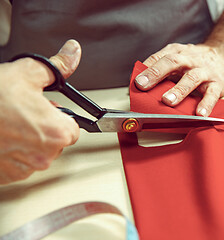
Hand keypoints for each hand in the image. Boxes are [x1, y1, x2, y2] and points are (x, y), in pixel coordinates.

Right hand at [0, 39, 80, 183]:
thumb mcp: (25, 74)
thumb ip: (56, 67)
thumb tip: (72, 53)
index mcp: (57, 133)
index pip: (73, 128)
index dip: (59, 115)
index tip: (46, 109)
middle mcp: (44, 156)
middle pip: (55, 141)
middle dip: (43, 126)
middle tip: (23, 113)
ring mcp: (24, 169)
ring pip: (36, 153)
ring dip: (27, 140)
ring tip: (7, 123)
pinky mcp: (6, 177)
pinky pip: (18, 164)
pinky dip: (11, 152)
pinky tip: (0, 137)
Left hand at [135, 43, 223, 116]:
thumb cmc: (196, 61)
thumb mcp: (178, 59)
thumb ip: (160, 72)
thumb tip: (134, 91)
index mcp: (177, 53)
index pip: (159, 58)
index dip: (146, 69)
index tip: (136, 82)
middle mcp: (190, 59)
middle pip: (172, 62)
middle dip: (156, 74)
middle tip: (143, 85)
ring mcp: (205, 71)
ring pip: (191, 78)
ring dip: (179, 89)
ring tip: (168, 101)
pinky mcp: (217, 83)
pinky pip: (212, 94)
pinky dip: (206, 104)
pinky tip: (199, 114)